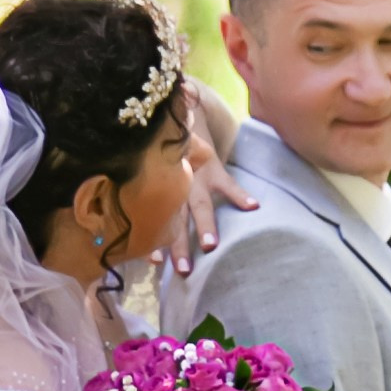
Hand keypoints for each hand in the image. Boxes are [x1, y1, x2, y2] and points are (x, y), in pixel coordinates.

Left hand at [164, 96, 255, 275]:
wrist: (178, 121)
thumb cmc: (165, 162)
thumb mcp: (153, 179)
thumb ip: (149, 205)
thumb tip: (138, 244)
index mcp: (161, 195)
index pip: (156, 221)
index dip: (154, 240)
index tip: (153, 262)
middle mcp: (176, 189)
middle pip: (178, 221)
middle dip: (179, 244)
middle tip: (184, 269)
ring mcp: (196, 177)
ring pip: (200, 204)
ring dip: (205, 225)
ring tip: (210, 245)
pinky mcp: (214, 168)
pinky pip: (229, 183)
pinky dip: (239, 194)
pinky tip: (252, 207)